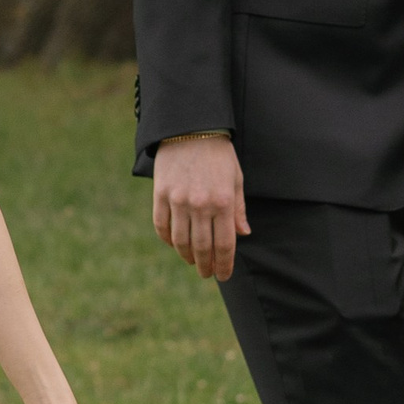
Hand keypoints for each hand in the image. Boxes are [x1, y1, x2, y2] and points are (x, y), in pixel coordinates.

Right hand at [152, 131, 248, 282]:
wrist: (190, 127)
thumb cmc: (218, 154)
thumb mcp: (236, 179)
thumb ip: (238, 209)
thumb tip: (243, 234)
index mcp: (223, 202)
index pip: (224, 245)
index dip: (224, 265)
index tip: (222, 275)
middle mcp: (201, 205)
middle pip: (202, 247)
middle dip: (205, 265)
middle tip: (207, 273)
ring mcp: (178, 201)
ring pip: (180, 241)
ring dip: (187, 256)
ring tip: (192, 261)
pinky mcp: (160, 194)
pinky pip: (162, 225)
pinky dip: (167, 239)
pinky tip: (174, 244)